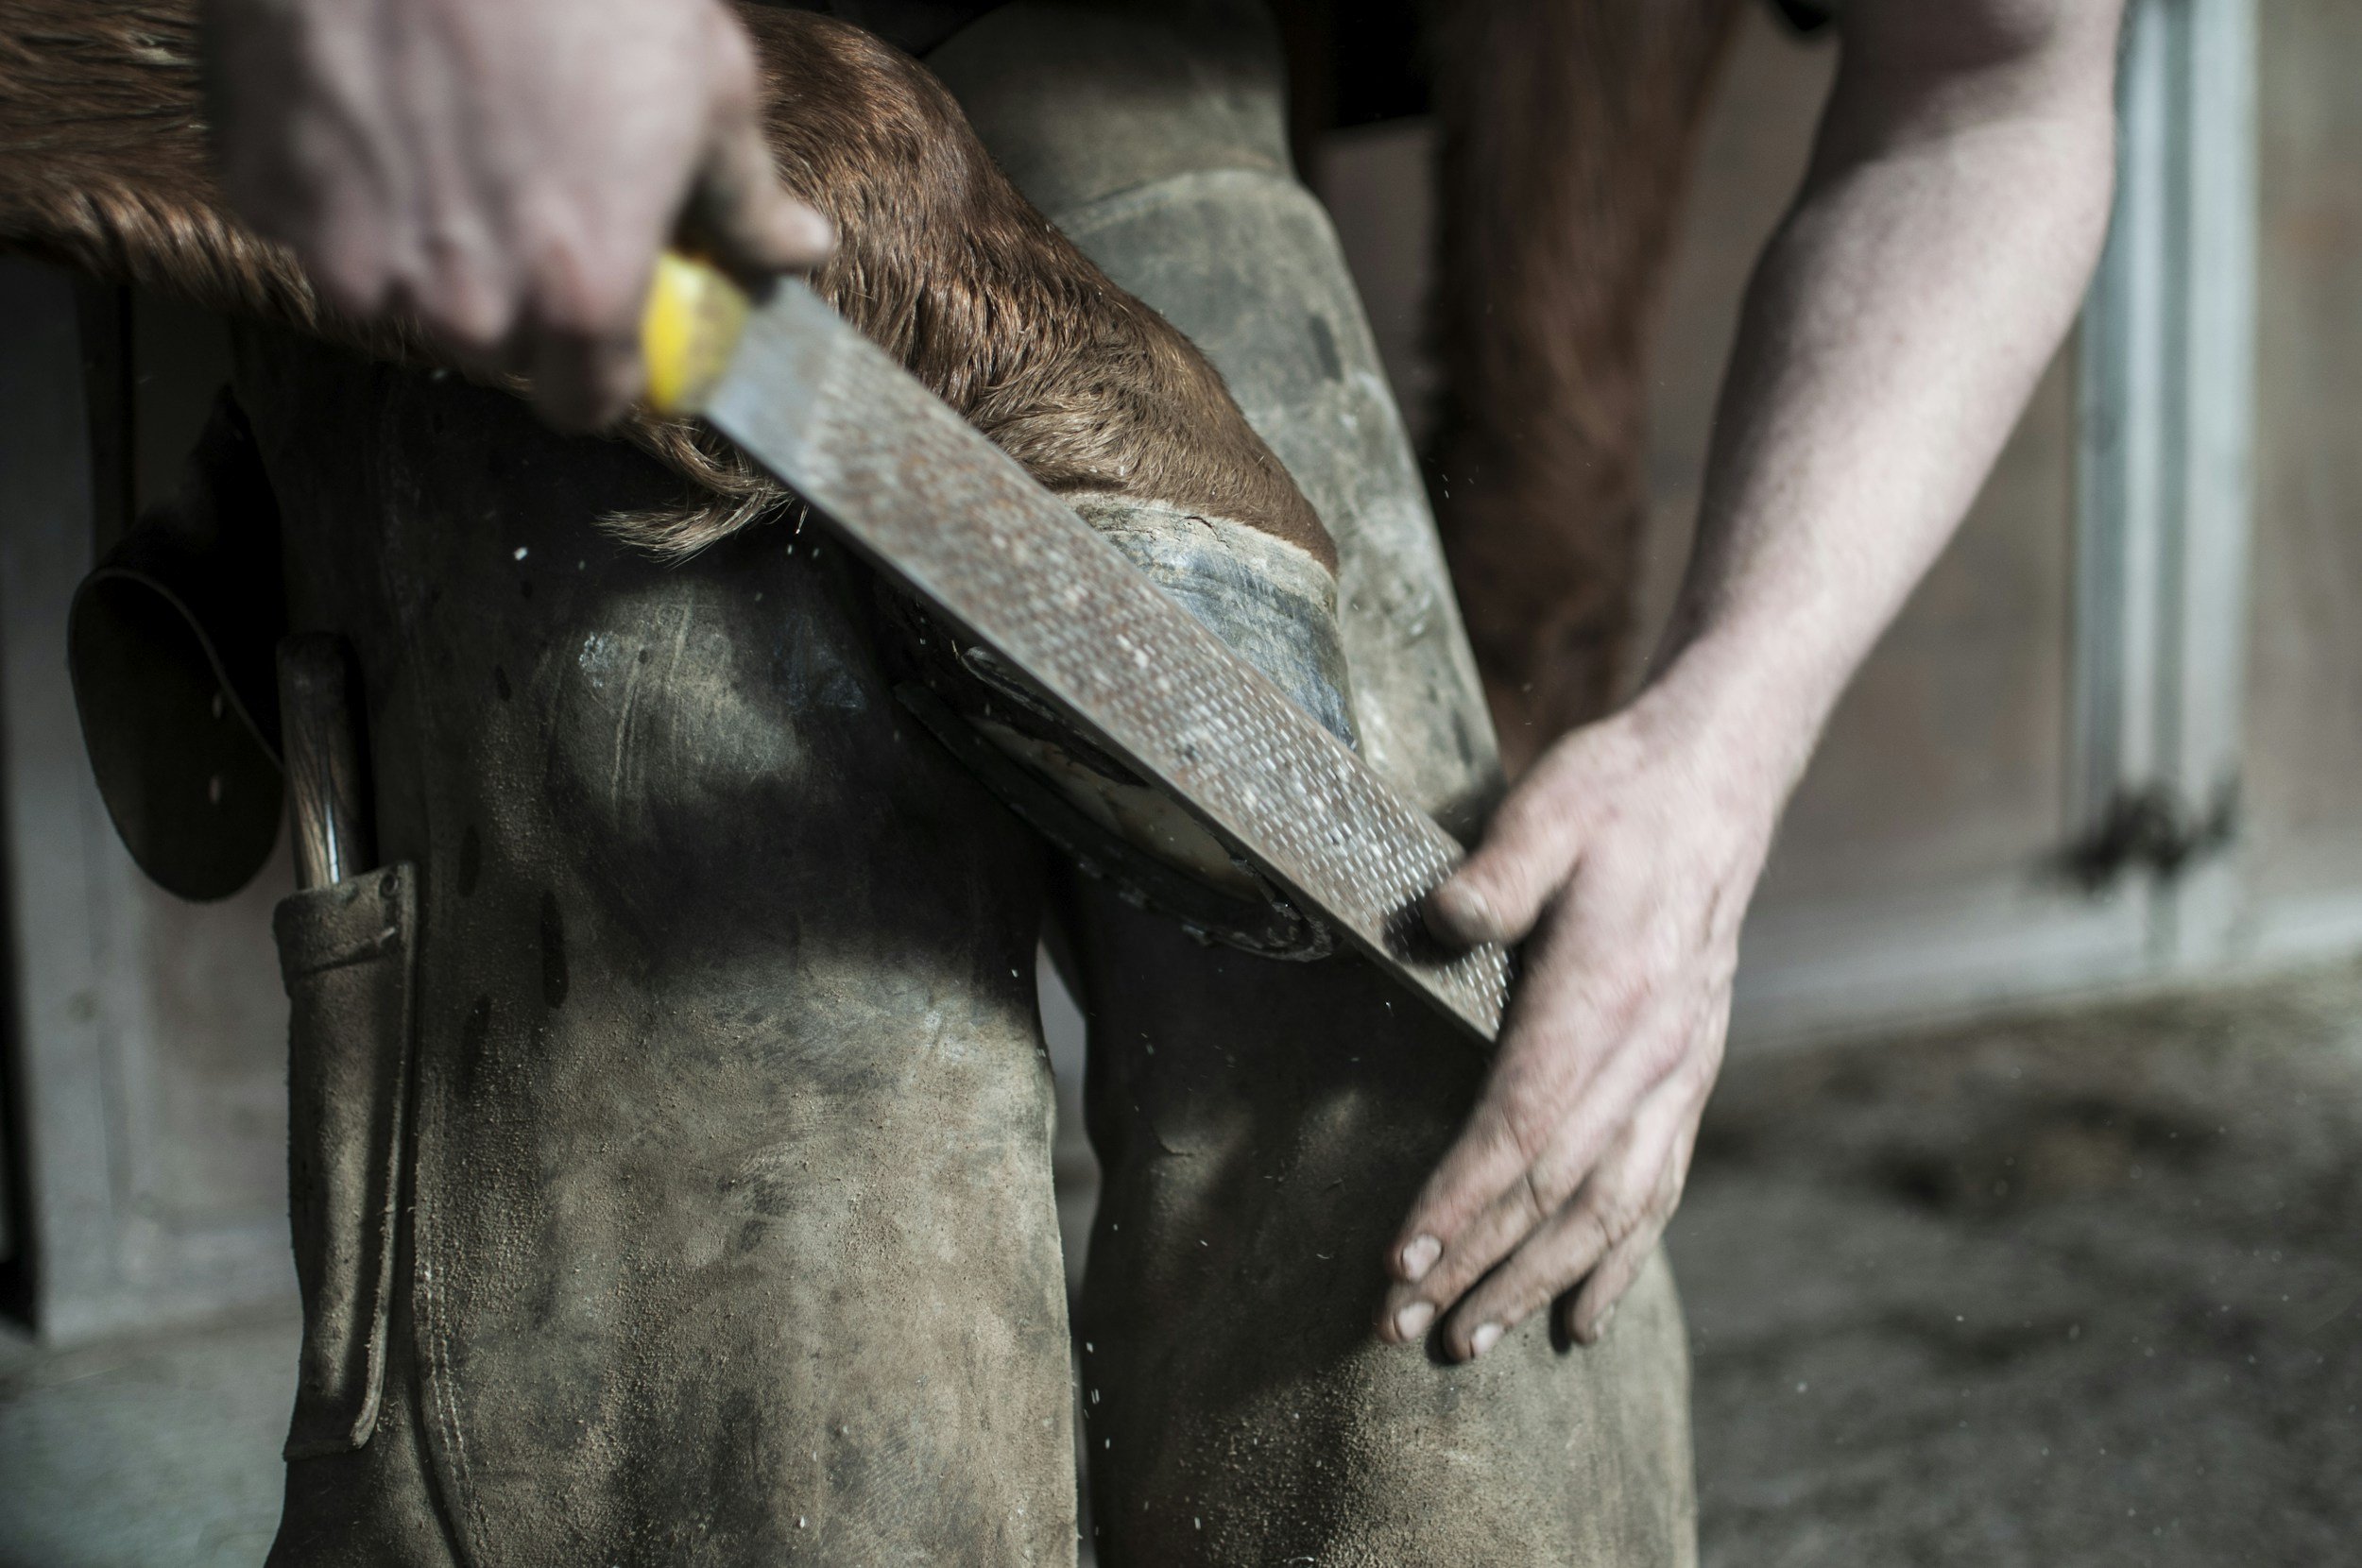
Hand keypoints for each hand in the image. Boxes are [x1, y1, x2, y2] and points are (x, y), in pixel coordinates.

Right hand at [204, 0, 832, 427]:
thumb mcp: (707, 83)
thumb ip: (744, 195)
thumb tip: (796, 249)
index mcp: (581, 296)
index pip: (585, 404)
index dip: (600, 364)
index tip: (606, 320)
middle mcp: (463, 302)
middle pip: (491, 349)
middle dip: (515, 293)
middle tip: (530, 191)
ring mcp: (350, 251)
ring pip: (392, 292)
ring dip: (422, 240)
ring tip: (452, 132)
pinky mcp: (265, 189)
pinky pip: (309, 220)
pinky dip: (340, 179)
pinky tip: (376, 100)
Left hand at [1377, 680, 1780, 1357]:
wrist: (1718, 781)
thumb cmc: (1616, 793)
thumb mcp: (1548, 808)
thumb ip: (1496, 870)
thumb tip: (1437, 921)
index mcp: (1608, 992)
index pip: (1524, 1124)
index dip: (1461, 1200)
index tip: (1400, 1260)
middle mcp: (1654, 1051)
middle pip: (1559, 1189)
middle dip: (1480, 1267)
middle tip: (1403, 1330)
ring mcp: (1680, 1071)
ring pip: (1612, 1208)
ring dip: (1541, 1283)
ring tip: (1474, 1343)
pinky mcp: (1689, 1077)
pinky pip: (1657, 1190)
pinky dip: (1619, 1263)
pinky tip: (1582, 1318)